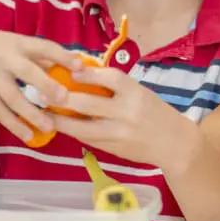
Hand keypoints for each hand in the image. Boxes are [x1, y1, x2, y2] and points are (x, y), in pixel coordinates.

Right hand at [0, 27, 85, 143]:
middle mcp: (5, 59)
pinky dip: (14, 124)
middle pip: (26, 72)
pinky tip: (28, 135)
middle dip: (45, 85)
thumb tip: (74, 64)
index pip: (43, 47)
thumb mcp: (17, 42)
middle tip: (63, 99)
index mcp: (19, 43)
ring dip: (31, 113)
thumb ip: (42, 55)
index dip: (62, 56)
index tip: (81, 66)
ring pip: (12, 97)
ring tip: (49, 127)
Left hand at [51, 66, 192, 167]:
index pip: (110, 78)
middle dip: (63, 98)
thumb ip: (117, 88)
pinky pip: (87, 139)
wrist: (174, 143)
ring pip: (81, 127)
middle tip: (45, 92)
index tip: (72, 72)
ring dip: (60, 120)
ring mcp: (118, 133)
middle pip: (88, 103)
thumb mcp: (141, 94)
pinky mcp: (112, 149)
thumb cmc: (156, 113)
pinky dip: (73, 132)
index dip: (89, 74)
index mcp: (137, 93)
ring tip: (45, 114)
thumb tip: (83, 77)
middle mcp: (127, 112)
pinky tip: (63, 126)